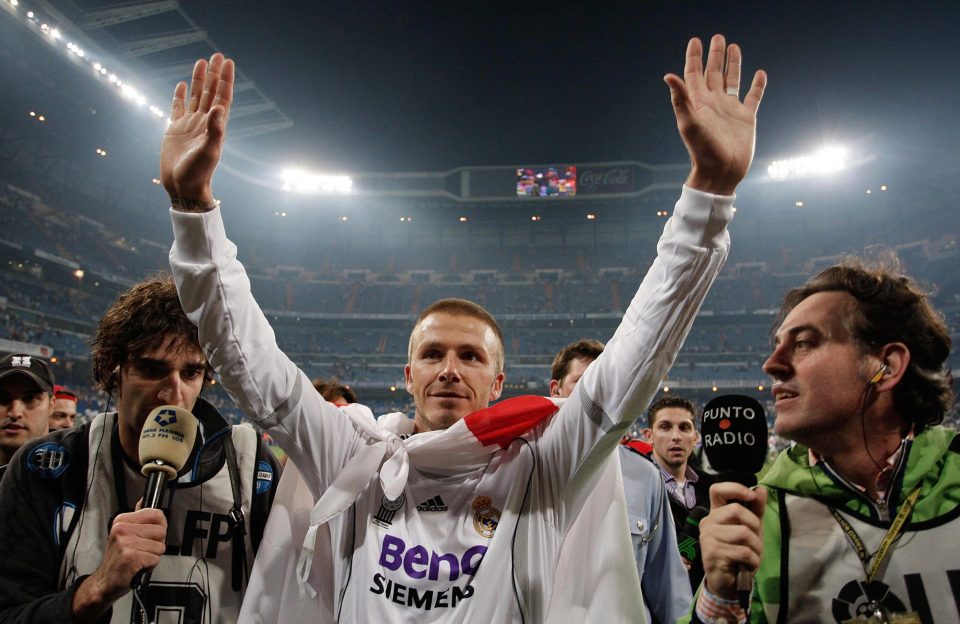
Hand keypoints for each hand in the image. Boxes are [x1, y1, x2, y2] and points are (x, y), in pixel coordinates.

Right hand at [71, 508, 167, 621]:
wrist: (105, 581)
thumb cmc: (118, 558)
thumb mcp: (125, 533)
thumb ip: (138, 518)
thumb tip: (144, 500)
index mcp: (122, 520)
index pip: (157, 514)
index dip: (159, 527)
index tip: (149, 535)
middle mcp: (122, 529)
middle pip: (161, 531)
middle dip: (156, 543)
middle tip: (141, 550)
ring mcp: (126, 543)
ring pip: (160, 546)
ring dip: (152, 556)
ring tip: (138, 558)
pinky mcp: (131, 557)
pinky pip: (155, 559)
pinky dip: (149, 565)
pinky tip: (137, 566)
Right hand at [160, 53, 233, 204]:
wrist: (183, 186)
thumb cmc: (199, 172)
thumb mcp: (209, 150)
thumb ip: (215, 130)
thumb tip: (220, 108)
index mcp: (215, 125)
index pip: (223, 97)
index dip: (225, 80)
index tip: (228, 63)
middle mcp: (204, 122)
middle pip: (210, 92)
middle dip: (214, 74)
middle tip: (217, 55)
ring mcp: (190, 124)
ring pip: (195, 96)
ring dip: (199, 80)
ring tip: (201, 62)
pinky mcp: (175, 129)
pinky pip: (177, 107)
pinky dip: (180, 96)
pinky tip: (182, 85)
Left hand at [665, 35, 766, 194]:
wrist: (721, 173)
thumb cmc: (703, 151)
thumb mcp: (690, 124)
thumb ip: (681, 100)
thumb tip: (668, 75)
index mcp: (699, 103)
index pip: (694, 74)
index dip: (694, 57)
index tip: (696, 41)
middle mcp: (714, 104)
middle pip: (714, 73)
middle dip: (715, 56)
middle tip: (717, 37)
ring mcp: (730, 110)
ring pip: (732, 81)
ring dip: (733, 64)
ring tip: (734, 47)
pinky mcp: (746, 119)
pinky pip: (753, 97)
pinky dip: (757, 86)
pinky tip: (759, 74)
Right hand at [699, 482, 765, 599]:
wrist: (728, 582)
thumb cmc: (739, 553)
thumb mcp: (752, 529)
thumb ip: (756, 510)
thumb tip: (761, 489)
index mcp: (716, 513)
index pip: (718, 490)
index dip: (735, 488)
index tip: (751, 496)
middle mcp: (708, 522)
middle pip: (736, 510)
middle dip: (754, 526)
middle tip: (754, 541)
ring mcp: (708, 537)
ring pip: (742, 532)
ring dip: (756, 547)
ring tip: (752, 556)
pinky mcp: (712, 553)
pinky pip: (743, 551)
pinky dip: (752, 560)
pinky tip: (747, 565)